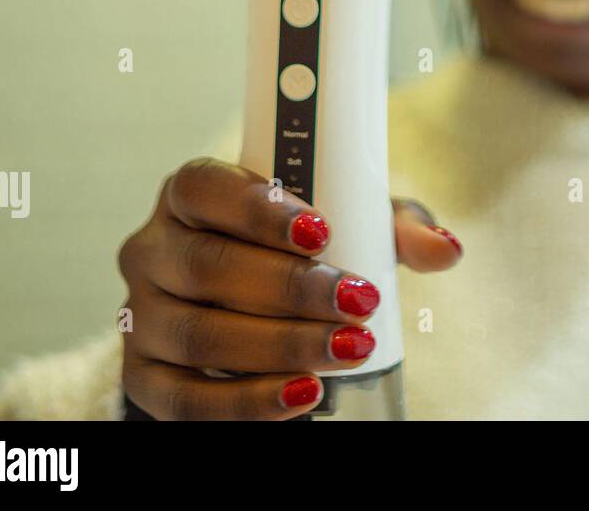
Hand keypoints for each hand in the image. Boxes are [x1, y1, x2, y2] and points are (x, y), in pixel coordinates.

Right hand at [117, 157, 461, 419]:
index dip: (259, 207)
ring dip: (279, 346)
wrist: (243, 311)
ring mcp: (142, 314)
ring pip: (198, 334)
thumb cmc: (301, 250)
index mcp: (192, 194)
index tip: (321, 230)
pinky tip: (300, 395)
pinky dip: (244, 402)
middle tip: (357, 302)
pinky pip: (183, 398)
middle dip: (291, 289)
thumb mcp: (348, 223)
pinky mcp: (143, 374)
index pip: (205, 186)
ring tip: (345, 350)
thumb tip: (446, 249)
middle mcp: (154, 248)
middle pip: (209, 266)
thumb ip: (394, 228)